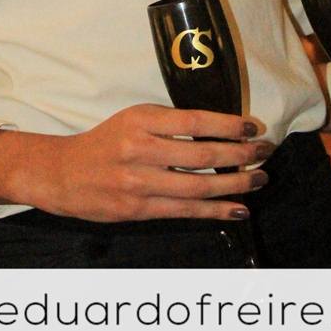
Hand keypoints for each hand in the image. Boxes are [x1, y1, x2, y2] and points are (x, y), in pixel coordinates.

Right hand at [0, 103, 271, 221]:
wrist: (64, 174)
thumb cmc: (105, 142)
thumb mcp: (133, 118)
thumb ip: (168, 123)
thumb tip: (217, 129)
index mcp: (141, 119)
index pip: (195, 121)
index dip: (228, 125)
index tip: (253, 127)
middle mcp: (141, 149)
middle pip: (202, 154)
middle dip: (240, 154)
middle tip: (266, 151)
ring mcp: (140, 182)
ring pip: (198, 186)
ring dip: (235, 184)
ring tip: (260, 179)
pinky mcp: (139, 209)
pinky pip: (185, 211)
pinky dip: (216, 211)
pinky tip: (238, 208)